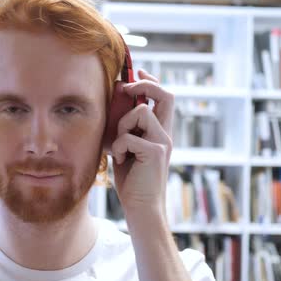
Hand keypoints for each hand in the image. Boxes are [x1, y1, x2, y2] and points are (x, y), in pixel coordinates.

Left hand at [110, 69, 173, 215]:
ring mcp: (163, 142)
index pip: (163, 98)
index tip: (137, 71)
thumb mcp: (126, 149)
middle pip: (166, 94)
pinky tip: (121, 160)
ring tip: (120, 147)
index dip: (151, 81)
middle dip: (145, 83)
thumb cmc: (132, 181)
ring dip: (123, 125)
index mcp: (160, 133)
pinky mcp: (156, 152)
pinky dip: (119, 147)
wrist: (141, 208)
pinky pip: (129, 136)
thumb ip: (125, 130)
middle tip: (126, 86)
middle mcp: (166, 134)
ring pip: (141, 111)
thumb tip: (115, 107)